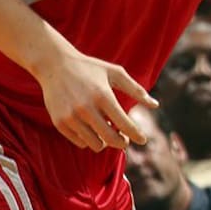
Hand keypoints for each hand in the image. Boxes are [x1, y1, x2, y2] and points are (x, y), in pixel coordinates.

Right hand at [34, 43, 157, 151]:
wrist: (55, 65)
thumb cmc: (90, 68)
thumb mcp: (116, 73)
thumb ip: (136, 90)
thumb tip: (155, 105)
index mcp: (103, 96)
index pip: (124, 124)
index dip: (136, 135)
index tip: (143, 140)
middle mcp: (86, 109)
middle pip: (110, 138)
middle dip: (122, 143)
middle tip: (126, 141)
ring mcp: (70, 117)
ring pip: (94, 144)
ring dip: (105, 142)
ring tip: (109, 134)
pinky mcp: (59, 123)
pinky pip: (79, 142)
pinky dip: (89, 140)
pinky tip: (93, 130)